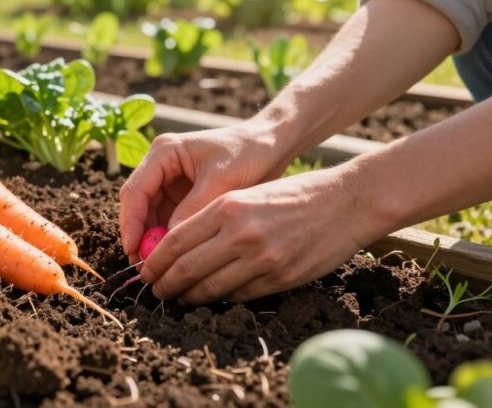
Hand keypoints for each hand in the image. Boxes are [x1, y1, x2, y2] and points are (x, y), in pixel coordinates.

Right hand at [119, 123, 289, 263]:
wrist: (272, 145)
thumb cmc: (248, 152)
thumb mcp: (221, 180)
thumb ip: (194, 209)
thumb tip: (171, 243)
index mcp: (164, 153)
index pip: (135, 191)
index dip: (131, 222)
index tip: (134, 250)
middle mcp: (161, 167)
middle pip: (139, 206)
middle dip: (141, 236)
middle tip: (146, 267)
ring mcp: (171, 183)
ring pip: (152, 217)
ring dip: (154, 241)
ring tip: (161, 268)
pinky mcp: (183, 197)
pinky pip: (169, 221)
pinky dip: (171, 239)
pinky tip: (176, 258)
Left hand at [140, 166, 385, 303]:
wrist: (346, 202)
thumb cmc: (294, 194)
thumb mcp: (248, 194)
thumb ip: (214, 217)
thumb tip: (178, 245)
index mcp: (227, 207)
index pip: (176, 241)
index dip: (155, 261)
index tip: (145, 270)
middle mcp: (241, 234)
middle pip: (186, 269)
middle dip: (165, 284)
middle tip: (155, 290)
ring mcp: (261, 259)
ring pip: (210, 288)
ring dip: (189, 296)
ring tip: (178, 298)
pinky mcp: (280, 278)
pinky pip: (238, 295)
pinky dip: (220, 298)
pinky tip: (211, 297)